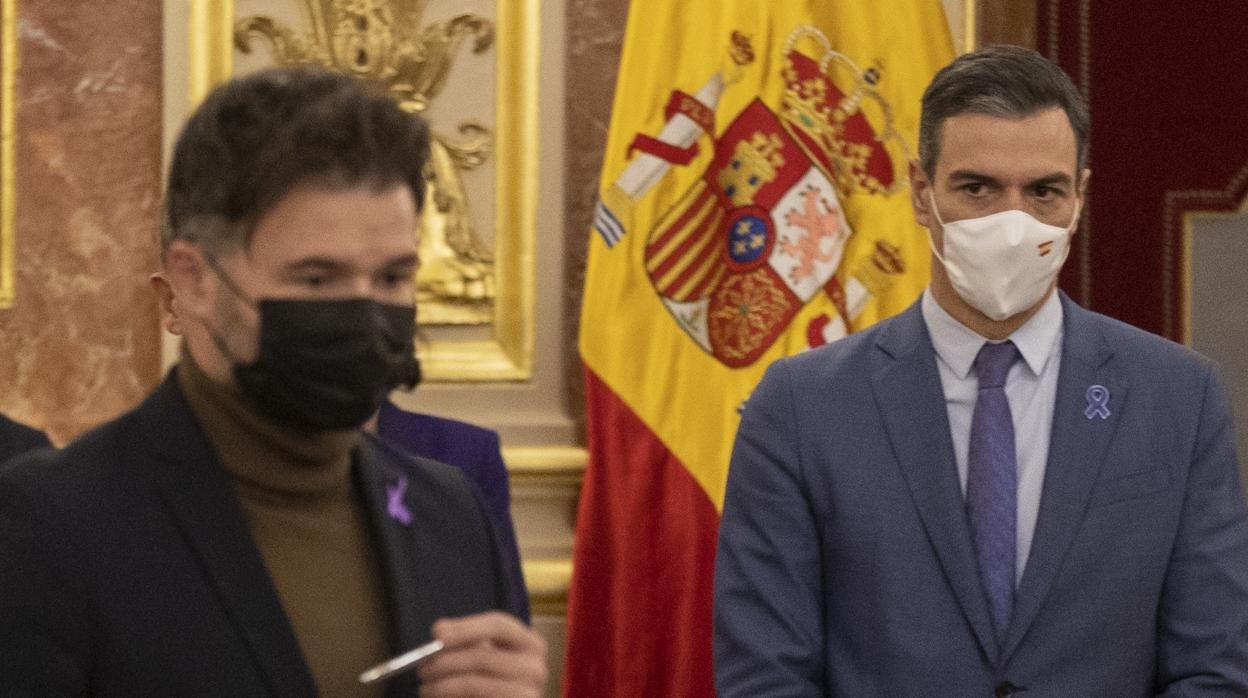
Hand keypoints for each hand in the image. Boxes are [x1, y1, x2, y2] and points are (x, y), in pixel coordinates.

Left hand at [418, 611, 547, 696]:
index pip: (499, 624)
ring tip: (425, 687)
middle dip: (446, 661)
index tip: (436, 633)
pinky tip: (438, 695)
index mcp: (531, 643)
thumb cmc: (492, 680)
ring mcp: (529, 693)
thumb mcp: (484, 656)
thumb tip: (440, 630)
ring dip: (442, 684)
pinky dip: (450, 696)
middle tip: (422, 667)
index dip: (466, 627)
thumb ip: (467, 641)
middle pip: (483, 656)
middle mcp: (536, 667)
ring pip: (475, 683)